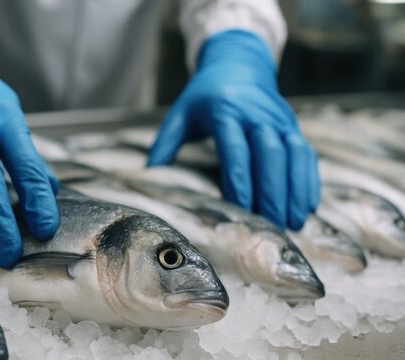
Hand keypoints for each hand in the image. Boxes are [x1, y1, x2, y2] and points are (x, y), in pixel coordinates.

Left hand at [148, 30, 318, 229]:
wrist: (239, 62)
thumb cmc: (205, 94)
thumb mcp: (181, 112)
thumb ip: (166, 143)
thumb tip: (148, 175)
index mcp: (226, 111)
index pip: (236, 148)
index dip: (240, 178)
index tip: (241, 207)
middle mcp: (257, 114)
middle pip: (270, 153)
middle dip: (272, 191)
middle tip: (273, 224)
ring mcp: (279, 119)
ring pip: (294, 154)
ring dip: (295, 189)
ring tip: (294, 222)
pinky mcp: (292, 124)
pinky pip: (306, 153)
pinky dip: (309, 179)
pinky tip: (308, 204)